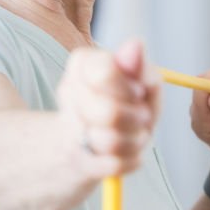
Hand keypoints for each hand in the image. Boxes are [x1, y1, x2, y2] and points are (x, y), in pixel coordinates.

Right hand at [57, 39, 160, 178]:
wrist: (80, 143)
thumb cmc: (119, 106)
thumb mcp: (136, 84)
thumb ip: (139, 68)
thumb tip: (136, 45)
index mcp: (82, 64)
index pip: (106, 74)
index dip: (133, 87)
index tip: (139, 92)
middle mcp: (69, 94)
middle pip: (109, 112)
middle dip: (136, 117)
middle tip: (141, 116)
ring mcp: (70, 130)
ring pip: (110, 141)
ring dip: (135, 140)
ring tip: (134, 134)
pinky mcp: (79, 164)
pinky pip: (115, 164)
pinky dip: (130, 160)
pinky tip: (126, 153)